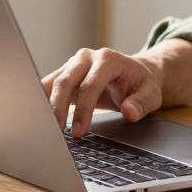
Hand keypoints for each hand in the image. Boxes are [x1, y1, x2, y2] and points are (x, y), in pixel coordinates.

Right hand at [41, 48, 163, 137]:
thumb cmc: (141, 84)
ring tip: (45, 128)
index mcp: (108, 59)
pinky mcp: (64, 73)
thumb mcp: (151, 94)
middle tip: (58, 134)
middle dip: (59, 108)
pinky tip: (41, 118)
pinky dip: (42, 101)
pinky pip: (48, 86)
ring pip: (52, 82)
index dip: (83, 109)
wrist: (135, 73)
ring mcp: (73, 64)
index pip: (90, 85)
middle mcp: (87, 57)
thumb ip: (141, 103)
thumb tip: (129, 112)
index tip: (79, 131)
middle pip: (66, 81)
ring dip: (46, 105)